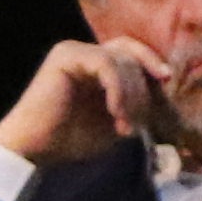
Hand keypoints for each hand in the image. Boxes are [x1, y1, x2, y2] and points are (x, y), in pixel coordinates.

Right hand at [0, 38, 173, 171]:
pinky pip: (105, 64)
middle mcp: (84, 52)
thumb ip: (136, 103)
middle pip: (131, 56)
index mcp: (95, 65)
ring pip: (121, 60)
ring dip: (130, 95)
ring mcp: (74, 51)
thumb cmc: (71, 138)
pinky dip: (117, 88)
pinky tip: (114, 111)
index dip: (151, 63)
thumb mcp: (115, 120)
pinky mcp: (66, 56)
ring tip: (123, 124)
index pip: (132, 52)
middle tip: (133, 123)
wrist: (35, 149)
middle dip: (140, 91)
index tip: (166, 81)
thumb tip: (163, 91)